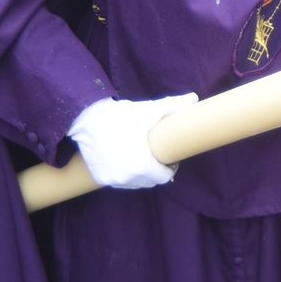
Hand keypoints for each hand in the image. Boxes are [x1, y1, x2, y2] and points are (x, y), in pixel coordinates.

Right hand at [67, 93, 196, 187]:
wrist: (86, 120)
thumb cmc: (121, 116)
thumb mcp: (148, 111)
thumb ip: (173, 106)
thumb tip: (194, 98)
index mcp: (142, 166)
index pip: (163, 178)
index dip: (169, 169)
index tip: (170, 159)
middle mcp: (127, 177)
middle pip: (150, 181)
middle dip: (156, 171)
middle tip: (157, 156)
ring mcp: (112, 179)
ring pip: (134, 183)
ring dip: (141, 175)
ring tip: (142, 158)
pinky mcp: (99, 178)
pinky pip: (119, 181)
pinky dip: (125, 175)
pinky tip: (127, 161)